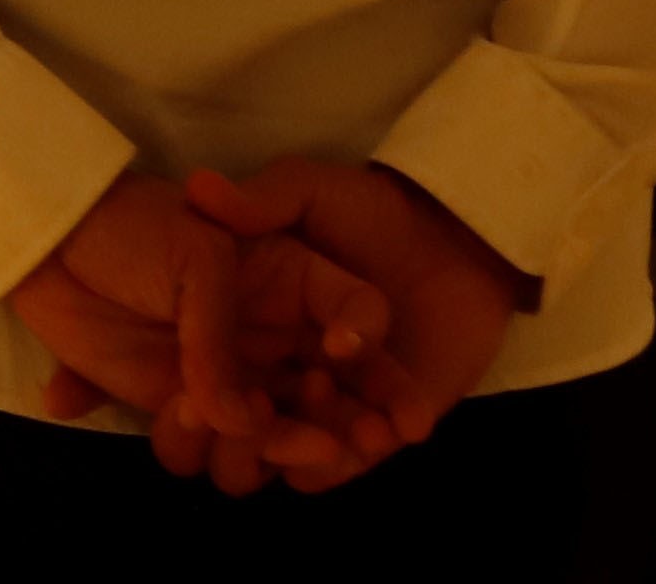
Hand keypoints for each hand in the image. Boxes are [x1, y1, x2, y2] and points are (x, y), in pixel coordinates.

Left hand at [14, 175, 366, 492]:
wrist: (52, 241)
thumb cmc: (137, 227)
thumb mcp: (197, 254)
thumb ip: (225, 334)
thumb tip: (239, 419)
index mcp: (294, 282)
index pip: (360, 317)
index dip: (373, 351)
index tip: (348, 365)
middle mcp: (275, 338)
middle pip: (336, 396)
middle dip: (348, 426)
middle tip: (343, 443)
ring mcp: (233, 379)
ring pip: (277, 438)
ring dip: (273, 446)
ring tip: (249, 433)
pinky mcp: (183, 408)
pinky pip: (210, 450)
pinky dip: (202, 447)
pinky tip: (183, 417)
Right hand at [180, 160, 528, 486]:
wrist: (459, 242)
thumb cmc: (375, 211)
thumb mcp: (312, 190)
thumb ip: (262, 199)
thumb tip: (197, 189)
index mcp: (244, 314)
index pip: (201, 360)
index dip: (196, 377)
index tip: (204, 380)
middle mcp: (273, 364)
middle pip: (237, 417)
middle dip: (250, 427)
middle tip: (278, 404)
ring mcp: (322, 399)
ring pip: (286, 448)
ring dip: (306, 445)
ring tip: (349, 415)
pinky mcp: (369, 427)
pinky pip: (341, 466)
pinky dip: (349, 463)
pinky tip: (383, 433)